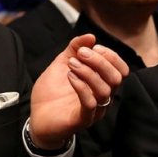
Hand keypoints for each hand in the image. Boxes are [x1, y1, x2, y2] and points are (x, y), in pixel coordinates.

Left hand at [29, 35, 128, 149]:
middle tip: (80, 54)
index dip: (110, 55)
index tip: (91, 47)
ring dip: (88, 72)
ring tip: (71, 64)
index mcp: (101, 83)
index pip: (121, 69)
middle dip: (100, 61)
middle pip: (116, 78)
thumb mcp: (62, 64)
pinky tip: (69, 77)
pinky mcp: (82, 120)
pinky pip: (90, 104)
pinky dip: (81, 86)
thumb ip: (74, 49)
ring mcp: (94, 110)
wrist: (37, 118)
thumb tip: (90, 36)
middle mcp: (102, 97)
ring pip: (105, 90)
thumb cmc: (51, 93)